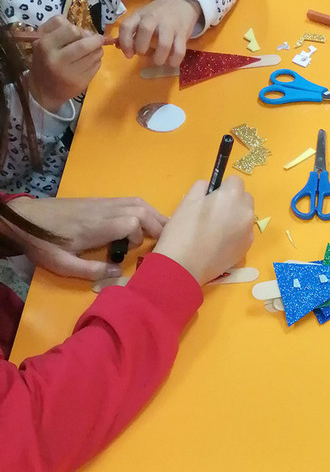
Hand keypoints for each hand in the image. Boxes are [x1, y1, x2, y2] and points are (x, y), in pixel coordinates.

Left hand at [4, 196, 166, 279]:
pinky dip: (143, 210)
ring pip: (137, 201)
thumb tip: (118, 271)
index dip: (138, 235)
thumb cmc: (43, 243)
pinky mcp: (99, 200)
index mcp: (96, 226)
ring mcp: (102, 202)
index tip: (128, 250)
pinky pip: (129, 201)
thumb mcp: (62, 265)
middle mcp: (103, 210)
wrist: (24, 219)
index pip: (132, 221)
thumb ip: (91, 270)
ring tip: (160, 231)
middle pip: (141, 208)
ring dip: (153, 215)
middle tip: (163, 241)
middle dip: (157, 224)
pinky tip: (143, 222)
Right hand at [27, 16, 104, 112]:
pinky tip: (92, 60)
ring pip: (94, 55)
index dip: (80, 30)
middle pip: (84, 44)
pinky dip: (97, 60)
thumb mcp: (43, 38)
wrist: (43, 89)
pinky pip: (96, 66)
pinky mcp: (80, 82)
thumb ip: (58, 26)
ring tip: (95, 49)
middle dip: (95, 40)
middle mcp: (57, 59)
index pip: (70, 29)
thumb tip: (86, 31)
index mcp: (45, 45)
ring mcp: (70, 73)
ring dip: (98, 50)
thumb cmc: (44, 60)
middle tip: (98, 39)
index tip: (82, 33)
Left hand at [117, 0, 201, 66]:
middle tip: (144, 54)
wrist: (181, 2)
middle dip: (142, 49)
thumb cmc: (158, 13)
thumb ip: (131, 32)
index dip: (125, 43)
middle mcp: (154, 18)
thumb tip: (119, 47)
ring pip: (164, 44)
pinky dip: (174, 61)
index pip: (127, 26)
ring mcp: (170, 26)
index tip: (128, 54)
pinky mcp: (183, 33)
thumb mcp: (142, 17)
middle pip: (145, 31)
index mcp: (140, 14)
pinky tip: (171, 63)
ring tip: (158, 61)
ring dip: (159, 58)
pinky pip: (179, 51)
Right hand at [152, 177, 253, 285]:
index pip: (235, 181)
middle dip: (233, 200)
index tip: (212, 196)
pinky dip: (235, 233)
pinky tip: (218, 242)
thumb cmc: (183, 229)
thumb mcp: (188, 200)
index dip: (223, 186)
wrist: (184, 265)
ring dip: (235, 217)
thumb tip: (210, 188)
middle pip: (244, 198)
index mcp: (233, 196)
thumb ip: (202, 187)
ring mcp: (249, 231)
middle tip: (213, 211)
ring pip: (245, 216)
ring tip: (214, 229)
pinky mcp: (247, 248)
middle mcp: (246, 212)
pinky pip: (244, 233)